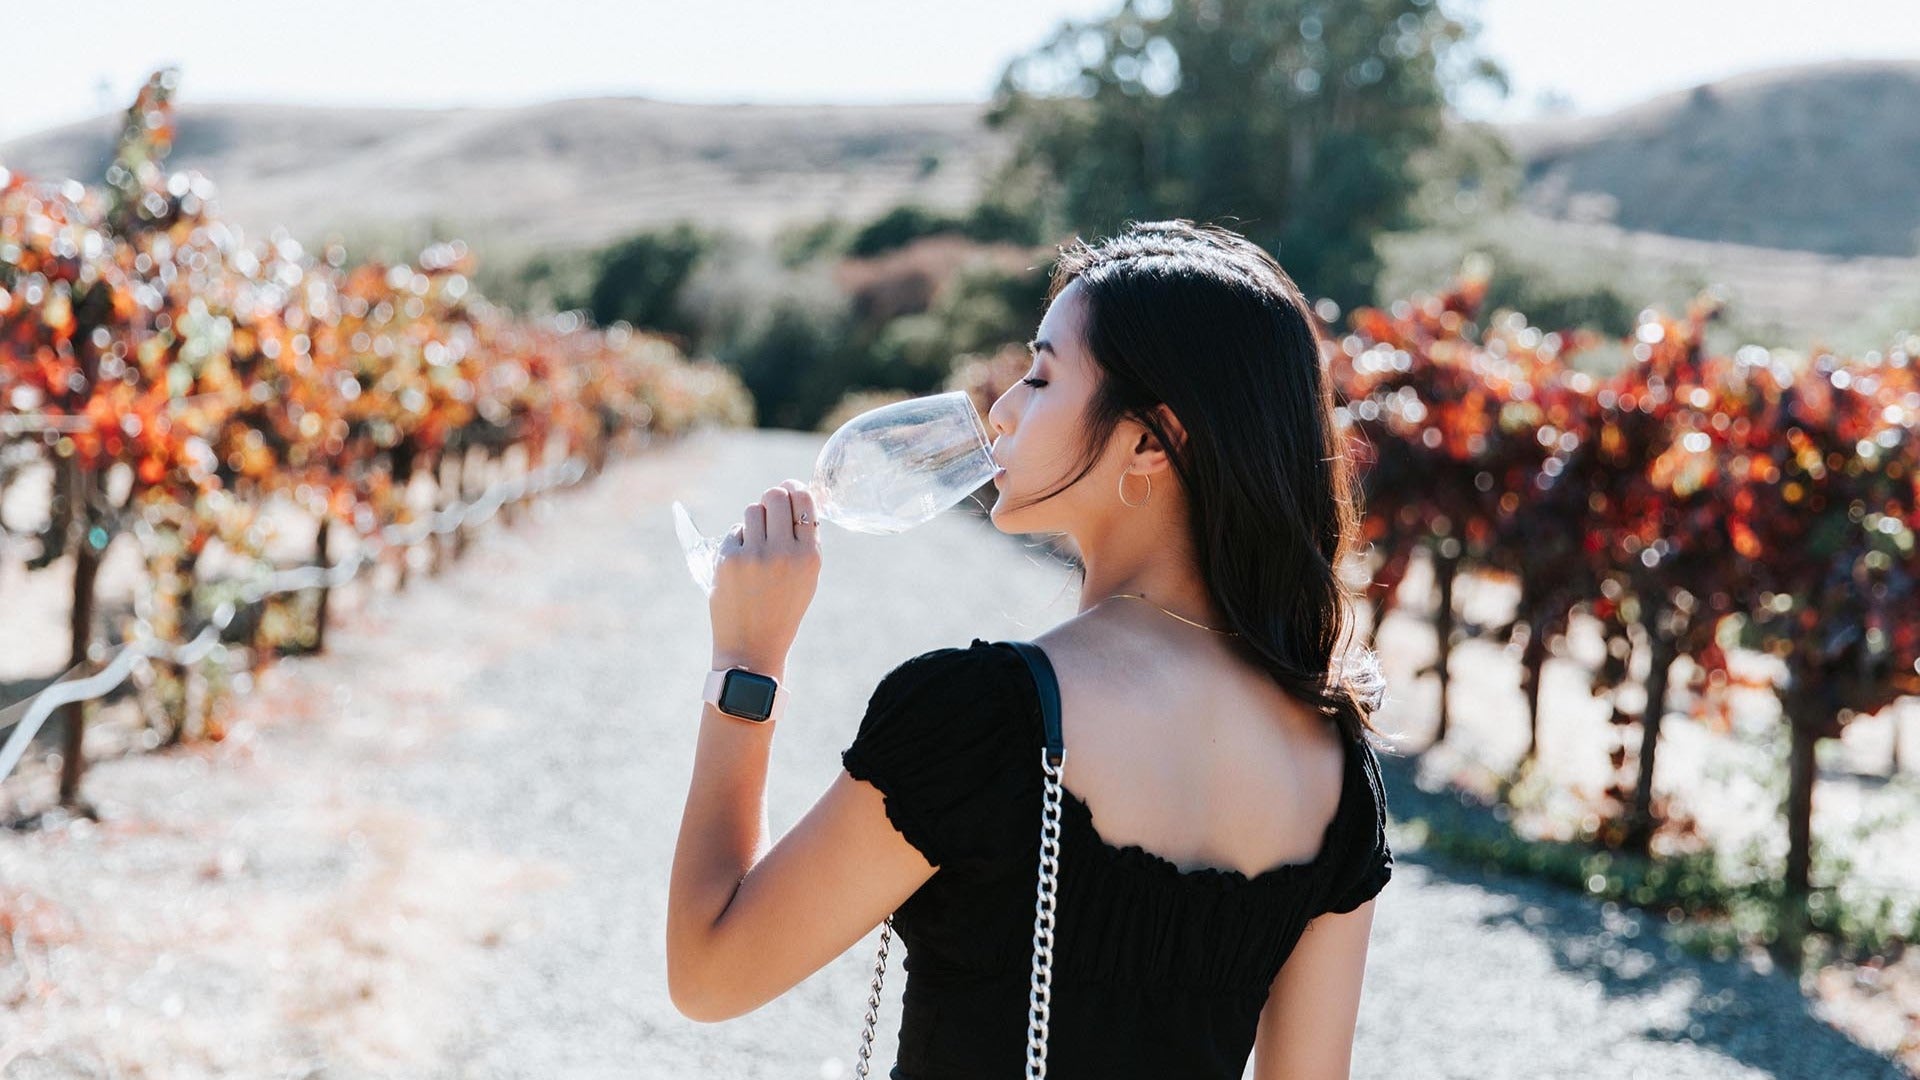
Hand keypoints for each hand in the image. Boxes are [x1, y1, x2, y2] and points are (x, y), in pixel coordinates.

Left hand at [709, 479, 821, 673]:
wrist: (752, 646)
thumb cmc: (783, 608)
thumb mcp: (807, 576)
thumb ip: (804, 539)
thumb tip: (794, 494)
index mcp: (809, 556)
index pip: (803, 500)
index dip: (794, 489)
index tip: (789, 490)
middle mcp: (783, 552)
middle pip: (775, 496)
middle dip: (772, 500)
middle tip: (770, 512)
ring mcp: (754, 555)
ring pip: (752, 510)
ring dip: (754, 520)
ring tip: (756, 543)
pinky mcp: (728, 560)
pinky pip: (735, 531)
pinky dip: (739, 541)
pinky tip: (743, 564)